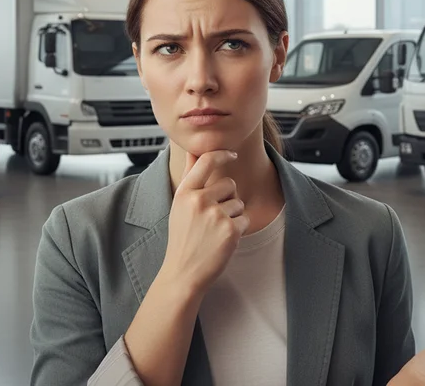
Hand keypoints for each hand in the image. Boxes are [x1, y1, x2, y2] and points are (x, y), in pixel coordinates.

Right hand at [161, 150, 248, 295]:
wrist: (183, 273)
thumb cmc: (182, 238)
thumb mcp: (179, 204)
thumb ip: (188, 175)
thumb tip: (193, 151)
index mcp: (184, 192)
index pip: (207, 161)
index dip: (223, 154)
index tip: (233, 154)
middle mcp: (199, 201)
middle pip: (229, 184)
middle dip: (227, 198)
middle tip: (212, 218)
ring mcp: (215, 215)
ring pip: (239, 202)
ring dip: (233, 215)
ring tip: (215, 231)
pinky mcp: (230, 230)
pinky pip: (245, 219)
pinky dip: (238, 229)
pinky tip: (222, 240)